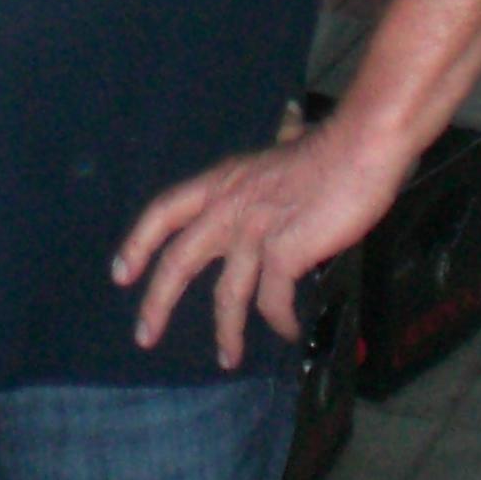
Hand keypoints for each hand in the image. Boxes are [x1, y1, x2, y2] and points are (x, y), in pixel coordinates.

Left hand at [111, 117, 409, 370]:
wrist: (359, 149)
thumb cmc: (328, 149)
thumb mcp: (281, 149)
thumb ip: (274, 153)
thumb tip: (288, 120)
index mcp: (221, 182)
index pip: (163, 211)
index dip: (138, 243)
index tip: (121, 274)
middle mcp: (227, 206)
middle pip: (178, 260)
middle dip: (158, 301)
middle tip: (144, 335)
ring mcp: (254, 230)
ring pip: (226, 294)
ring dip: (226, 331)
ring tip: (228, 359)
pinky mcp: (284, 251)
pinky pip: (273, 299)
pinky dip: (279, 320)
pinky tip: (287, 330)